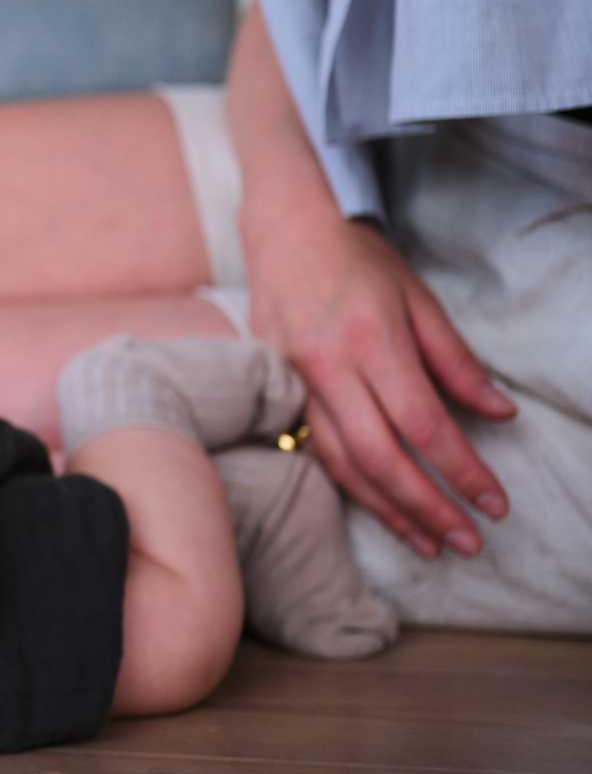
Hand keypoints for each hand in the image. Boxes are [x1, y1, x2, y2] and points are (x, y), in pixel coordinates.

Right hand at [242, 206, 513, 558]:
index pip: (424, 424)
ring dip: (388, 510)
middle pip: (380, 457)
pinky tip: (380, 506)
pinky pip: (313, 450)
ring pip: (341, 463)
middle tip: (467, 542)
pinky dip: (349, 486)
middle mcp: (327, 366)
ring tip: (429, 542)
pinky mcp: (273, 389)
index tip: (495, 504)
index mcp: (371, 340)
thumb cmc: (357, 260)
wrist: (284, 232)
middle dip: (428, 507)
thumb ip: (457, 361)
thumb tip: (500, 413)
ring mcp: (293, 380)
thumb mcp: (419, 300)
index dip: (462, 472)